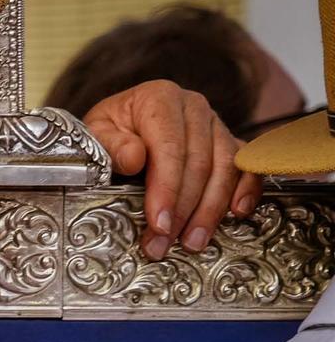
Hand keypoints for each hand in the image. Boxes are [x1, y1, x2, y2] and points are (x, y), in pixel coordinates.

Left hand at [79, 80, 263, 259]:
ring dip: (210, 210)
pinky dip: (246, 190)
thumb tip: (135, 159)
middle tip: (167, 243)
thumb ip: (111, 145)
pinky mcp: (230, 142)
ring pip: (225, 168)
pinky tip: (237, 213)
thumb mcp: (97, 133)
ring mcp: (216, 124)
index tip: (159, 222)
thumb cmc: (111, 130)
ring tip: (192, 242)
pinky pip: (245, 166)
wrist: (124, 123)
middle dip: (184, 210)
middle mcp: (194, 108)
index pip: (169, 147)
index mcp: (160, 99)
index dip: (166, 189)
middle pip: (199, 162)